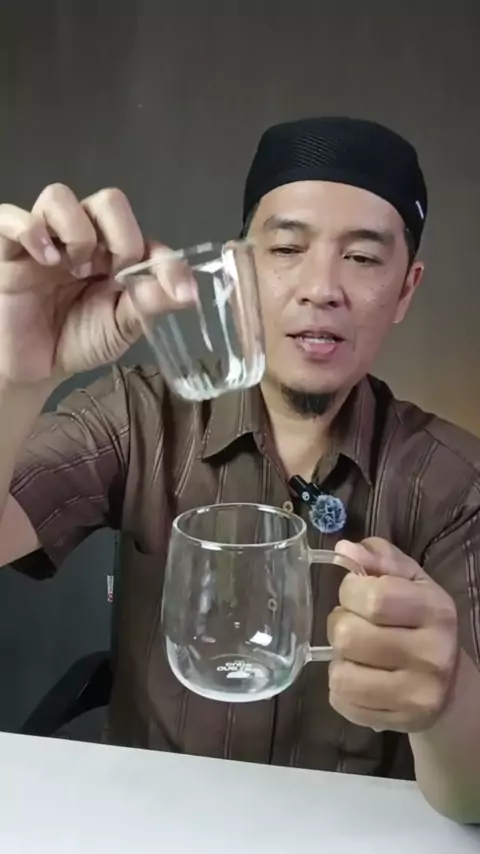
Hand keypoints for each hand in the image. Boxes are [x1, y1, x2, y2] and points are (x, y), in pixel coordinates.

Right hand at [0, 184, 195, 385]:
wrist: (32, 368)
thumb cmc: (75, 341)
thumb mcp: (120, 329)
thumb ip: (149, 305)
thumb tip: (189, 293)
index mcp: (116, 256)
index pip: (147, 239)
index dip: (166, 261)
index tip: (178, 291)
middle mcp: (84, 238)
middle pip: (108, 202)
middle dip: (121, 237)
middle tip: (113, 274)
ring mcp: (46, 239)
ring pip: (60, 197)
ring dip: (77, 231)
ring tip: (74, 269)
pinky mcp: (8, 248)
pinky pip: (11, 217)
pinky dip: (31, 230)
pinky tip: (45, 259)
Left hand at [327, 537, 458, 732]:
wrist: (449, 685)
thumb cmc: (420, 622)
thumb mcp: (410, 581)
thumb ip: (379, 558)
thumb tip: (344, 550)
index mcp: (436, 610)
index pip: (373, 597)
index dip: (349, 591)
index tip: (354, 593)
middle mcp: (433, 654)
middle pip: (348, 636)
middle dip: (339, 625)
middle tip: (353, 625)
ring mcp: (418, 694)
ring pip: (341, 673)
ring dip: (339, 660)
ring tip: (356, 654)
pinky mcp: (400, 722)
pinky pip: (342, 702)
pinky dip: (341, 688)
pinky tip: (360, 678)